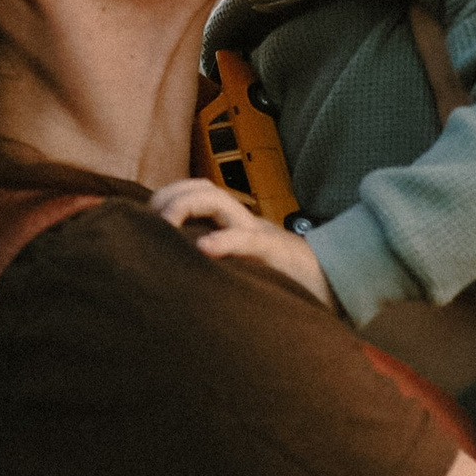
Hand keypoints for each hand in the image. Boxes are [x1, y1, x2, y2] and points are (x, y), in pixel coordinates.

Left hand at [147, 178, 335, 307]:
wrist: (334, 287)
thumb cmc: (282, 283)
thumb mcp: (244, 268)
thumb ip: (217, 264)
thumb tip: (176, 275)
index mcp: (233, 225)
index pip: (195, 193)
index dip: (166, 197)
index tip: (141, 221)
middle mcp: (242, 222)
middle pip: (201, 188)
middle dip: (170, 197)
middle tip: (150, 223)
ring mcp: (258, 234)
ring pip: (218, 201)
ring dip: (185, 205)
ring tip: (165, 224)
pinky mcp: (273, 253)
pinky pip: (246, 240)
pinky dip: (224, 242)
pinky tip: (203, 251)